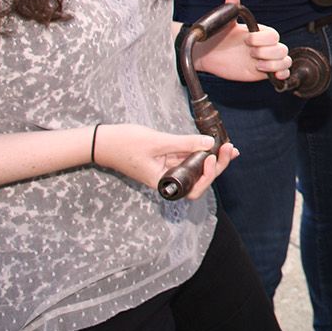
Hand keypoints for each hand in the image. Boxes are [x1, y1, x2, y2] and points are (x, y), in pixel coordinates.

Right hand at [92, 123, 240, 200]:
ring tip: (228, 146)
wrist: (102, 141)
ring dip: (213, 158)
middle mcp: (168, 179)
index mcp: (164, 183)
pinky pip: (187, 158)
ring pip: (195, 168)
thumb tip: (209, 143)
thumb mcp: (157, 142)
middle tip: (229, 148)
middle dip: (217, 166)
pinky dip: (200, 151)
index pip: (193, 189)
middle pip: (198, 180)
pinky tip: (213, 144)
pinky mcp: (166, 158)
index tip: (211, 157)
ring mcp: (167, 169)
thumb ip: (184, 143)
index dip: (207, 176)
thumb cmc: (124, 144)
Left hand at [190, 0, 292, 83]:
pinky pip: (282, 73)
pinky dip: (282, 74)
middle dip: (267, 53)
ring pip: (285, 61)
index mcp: (260, 33)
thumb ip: (231, 8)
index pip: (273, 35)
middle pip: (282, 49)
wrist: (209, 54)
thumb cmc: (217, 37)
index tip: (246, 41)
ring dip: (274, 65)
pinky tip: (274, 75)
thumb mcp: (225, 23)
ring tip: (258, 65)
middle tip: (250, 54)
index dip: (262, 39)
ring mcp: (265, 59)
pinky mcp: (262, 72)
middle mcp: (265, 46)